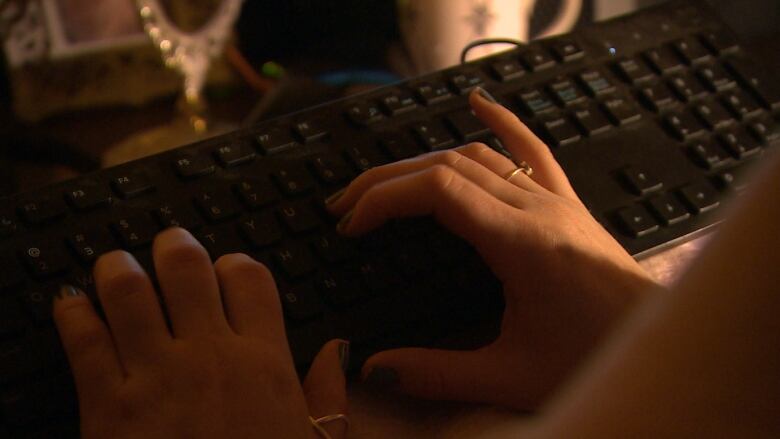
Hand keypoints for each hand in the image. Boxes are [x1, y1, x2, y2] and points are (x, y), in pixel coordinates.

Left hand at [53, 228, 347, 438]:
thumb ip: (329, 392)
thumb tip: (339, 349)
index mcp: (264, 361)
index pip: (249, 278)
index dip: (233, 263)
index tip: (224, 270)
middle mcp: (210, 356)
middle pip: (186, 267)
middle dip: (174, 246)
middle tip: (166, 246)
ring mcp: (156, 377)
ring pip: (129, 289)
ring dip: (117, 269)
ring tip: (114, 266)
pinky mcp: (107, 408)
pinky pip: (83, 340)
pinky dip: (71, 314)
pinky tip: (71, 306)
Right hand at [326, 88, 660, 409]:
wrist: (657, 345)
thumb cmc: (595, 358)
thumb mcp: (510, 377)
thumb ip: (438, 374)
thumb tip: (376, 368)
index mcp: (521, 242)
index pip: (438, 190)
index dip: (385, 198)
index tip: (352, 224)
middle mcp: (537, 208)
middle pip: (447, 166)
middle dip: (387, 180)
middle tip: (345, 205)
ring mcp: (554, 200)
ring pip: (478, 155)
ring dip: (422, 161)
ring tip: (382, 181)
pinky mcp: (565, 204)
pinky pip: (532, 150)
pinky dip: (502, 121)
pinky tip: (478, 101)